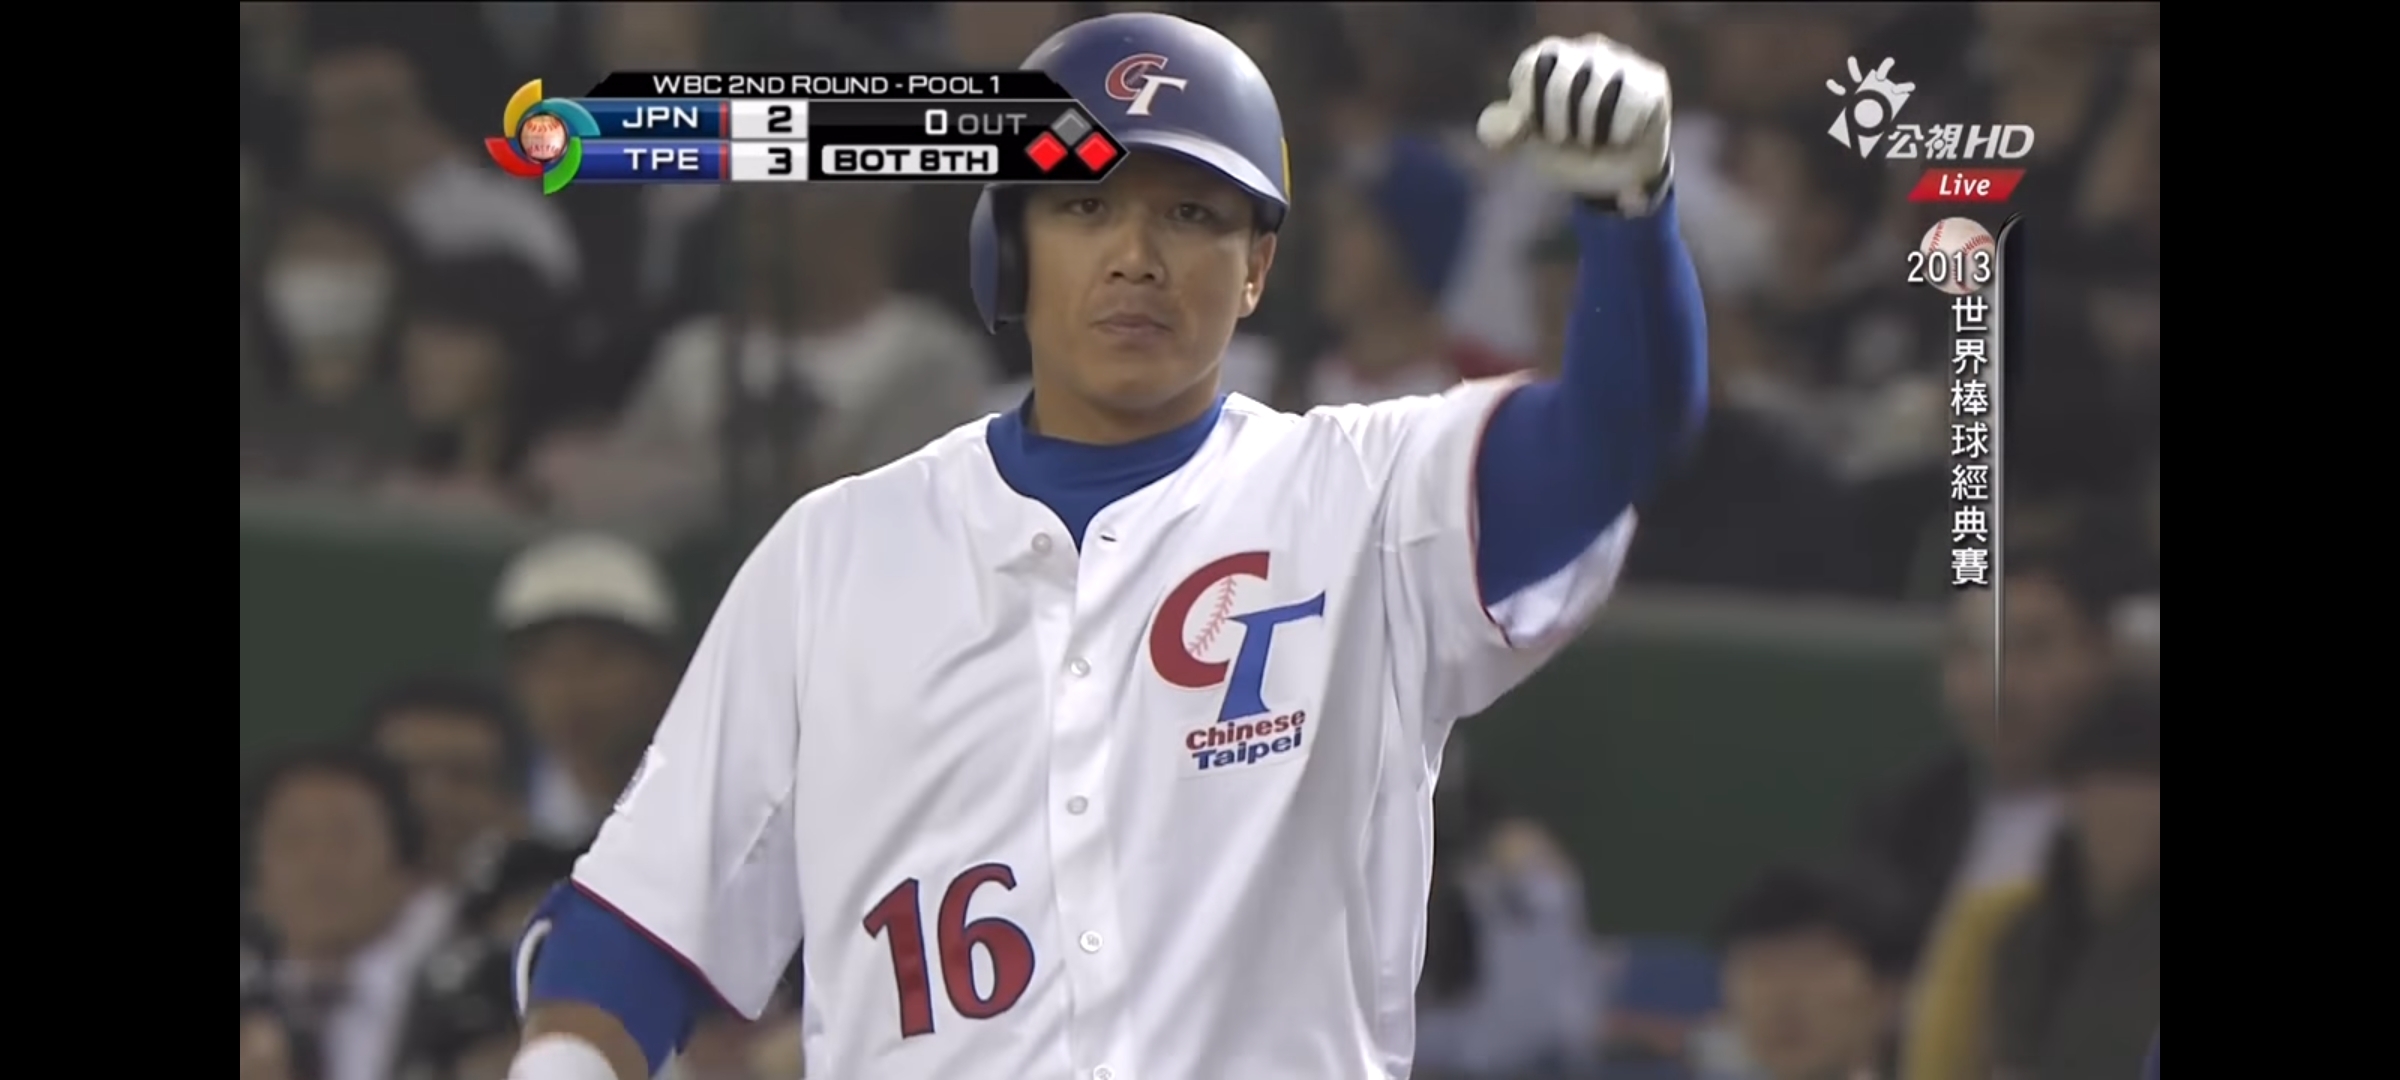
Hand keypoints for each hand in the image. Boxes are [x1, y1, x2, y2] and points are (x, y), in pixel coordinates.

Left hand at [1477, 35, 1673, 214]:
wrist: (1616, 175)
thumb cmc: (1569, 150)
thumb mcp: (1531, 143)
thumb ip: (1505, 132)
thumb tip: (1501, 128)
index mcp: (1551, 58)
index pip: (1532, 65)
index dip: (1528, 103)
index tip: (1532, 128)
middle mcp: (1587, 49)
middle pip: (1562, 75)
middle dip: (1557, 120)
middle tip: (1563, 138)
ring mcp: (1622, 60)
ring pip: (1597, 90)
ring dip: (1590, 131)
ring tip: (1593, 140)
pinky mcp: (1651, 79)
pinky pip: (1629, 104)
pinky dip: (1619, 133)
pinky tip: (1620, 138)